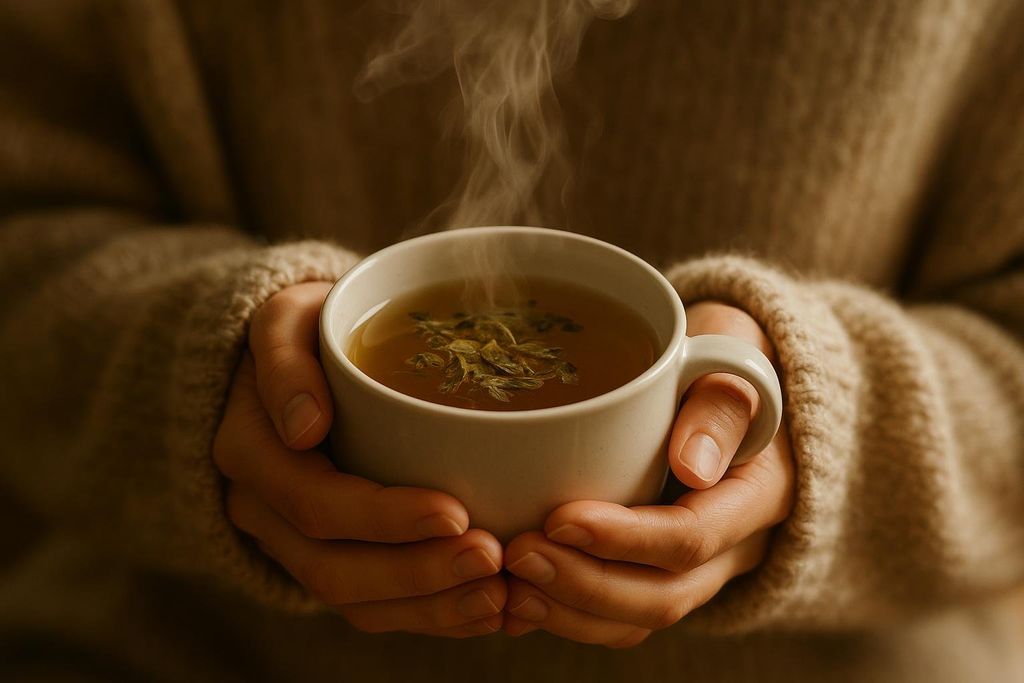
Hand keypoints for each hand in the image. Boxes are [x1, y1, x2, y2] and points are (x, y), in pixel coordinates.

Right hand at [213, 282, 505, 636]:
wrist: (302, 361)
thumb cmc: (309, 332)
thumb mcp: (287, 319)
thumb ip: (285, 359)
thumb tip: (304, 427)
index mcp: (251, 451)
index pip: (315, 502)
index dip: (384, 518)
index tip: (455, 512)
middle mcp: (264, 510)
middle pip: (335, 570)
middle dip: (418, 575)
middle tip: (491, 559)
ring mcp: (296, 543)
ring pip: (356, 602)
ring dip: (432, 608)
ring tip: (499, 597)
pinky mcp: (333, 557)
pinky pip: (376, 607)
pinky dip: (433, 616)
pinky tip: (488, 608)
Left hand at [501, 301, 793, 646]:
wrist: (724, 392)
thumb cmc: (723, 365)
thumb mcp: (733, 363)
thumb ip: (721, 406)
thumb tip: (692, 466)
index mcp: (755, 497)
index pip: (692, 538)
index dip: (625, 539)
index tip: (560, 518)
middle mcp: (730, 548)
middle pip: (663, 596)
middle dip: (584, 585)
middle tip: (519, 554)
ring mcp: (694, 570)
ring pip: (637, 620)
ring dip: (568, 612)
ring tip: (510, 586)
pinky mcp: (655, 574)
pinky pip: (617, 618)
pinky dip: (565, 617)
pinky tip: (515, 601)